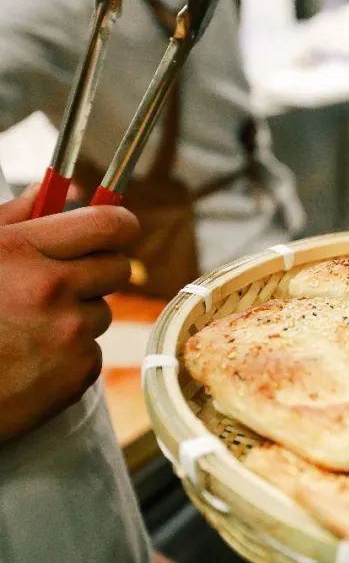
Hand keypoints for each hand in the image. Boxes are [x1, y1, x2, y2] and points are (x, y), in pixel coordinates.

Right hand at [0, 186, 137, 442]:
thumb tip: (61, 189)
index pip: (109, 224)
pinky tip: (28, 359)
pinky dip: (69, 355)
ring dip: (76, 316)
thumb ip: (16, 218)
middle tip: (64, 280)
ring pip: (102, 312)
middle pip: (118, 268)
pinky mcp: (78, 374)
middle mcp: (51, 289)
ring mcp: (69, 334)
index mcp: (21, 251)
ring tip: (26, 328)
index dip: (119, 225)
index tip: (116, 230)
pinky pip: (92, 352)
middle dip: (97, 271)